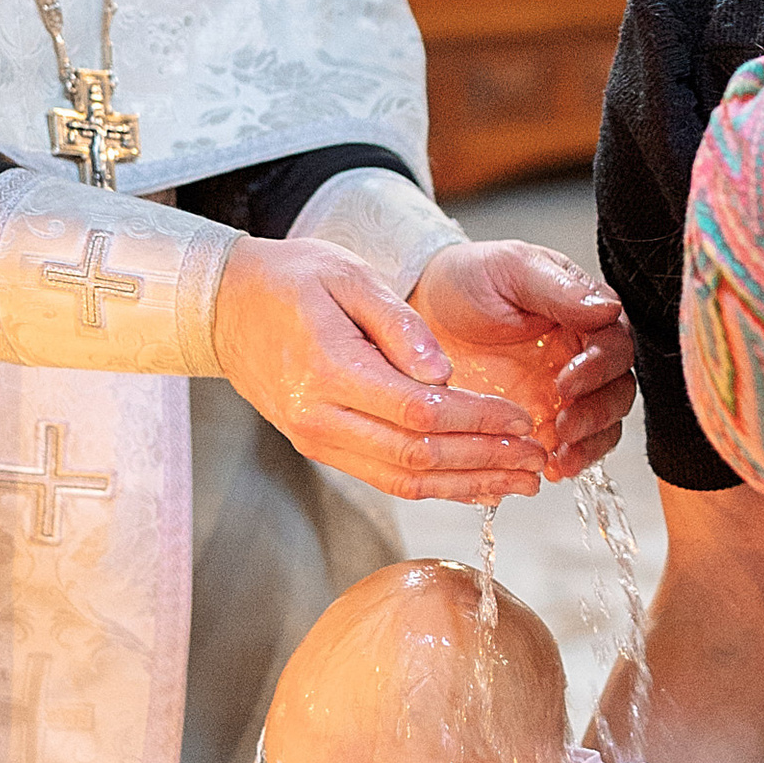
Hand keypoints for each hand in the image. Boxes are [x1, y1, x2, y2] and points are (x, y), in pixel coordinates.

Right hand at [213, 236, 548, 501]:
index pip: (419, 412)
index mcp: (329, 371)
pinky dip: (437, 486)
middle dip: (484, 461)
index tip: (523, 420)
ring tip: (521, 482)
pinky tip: (478, 484)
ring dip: (468, 485)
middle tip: (538, 461)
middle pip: (416, 457)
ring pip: (403, 481)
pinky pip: (386, 478)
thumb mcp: (349, 276)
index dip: (477, 422)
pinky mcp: (322, 448)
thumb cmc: (290, 281)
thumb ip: (400, 324)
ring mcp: (317, 440)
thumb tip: (447, 373)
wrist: (226, 307)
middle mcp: (319, 418)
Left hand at [409, 241, 634, 479]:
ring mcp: (563, 394)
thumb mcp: (510, 268)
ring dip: (589, 446)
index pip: (614, 346)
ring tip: (561, 459)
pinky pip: (567, 448)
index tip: (568, 380)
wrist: (425, 305)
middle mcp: (582, 357)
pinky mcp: (540, 422)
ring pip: (601, 426)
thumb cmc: (470, 278)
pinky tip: (550, 468)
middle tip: (565, 427)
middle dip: (597, 415)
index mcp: (585, 316)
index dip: (598, 368)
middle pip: (617, 392)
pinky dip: (566, 460)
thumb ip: (558, 288)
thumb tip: (607, 308)